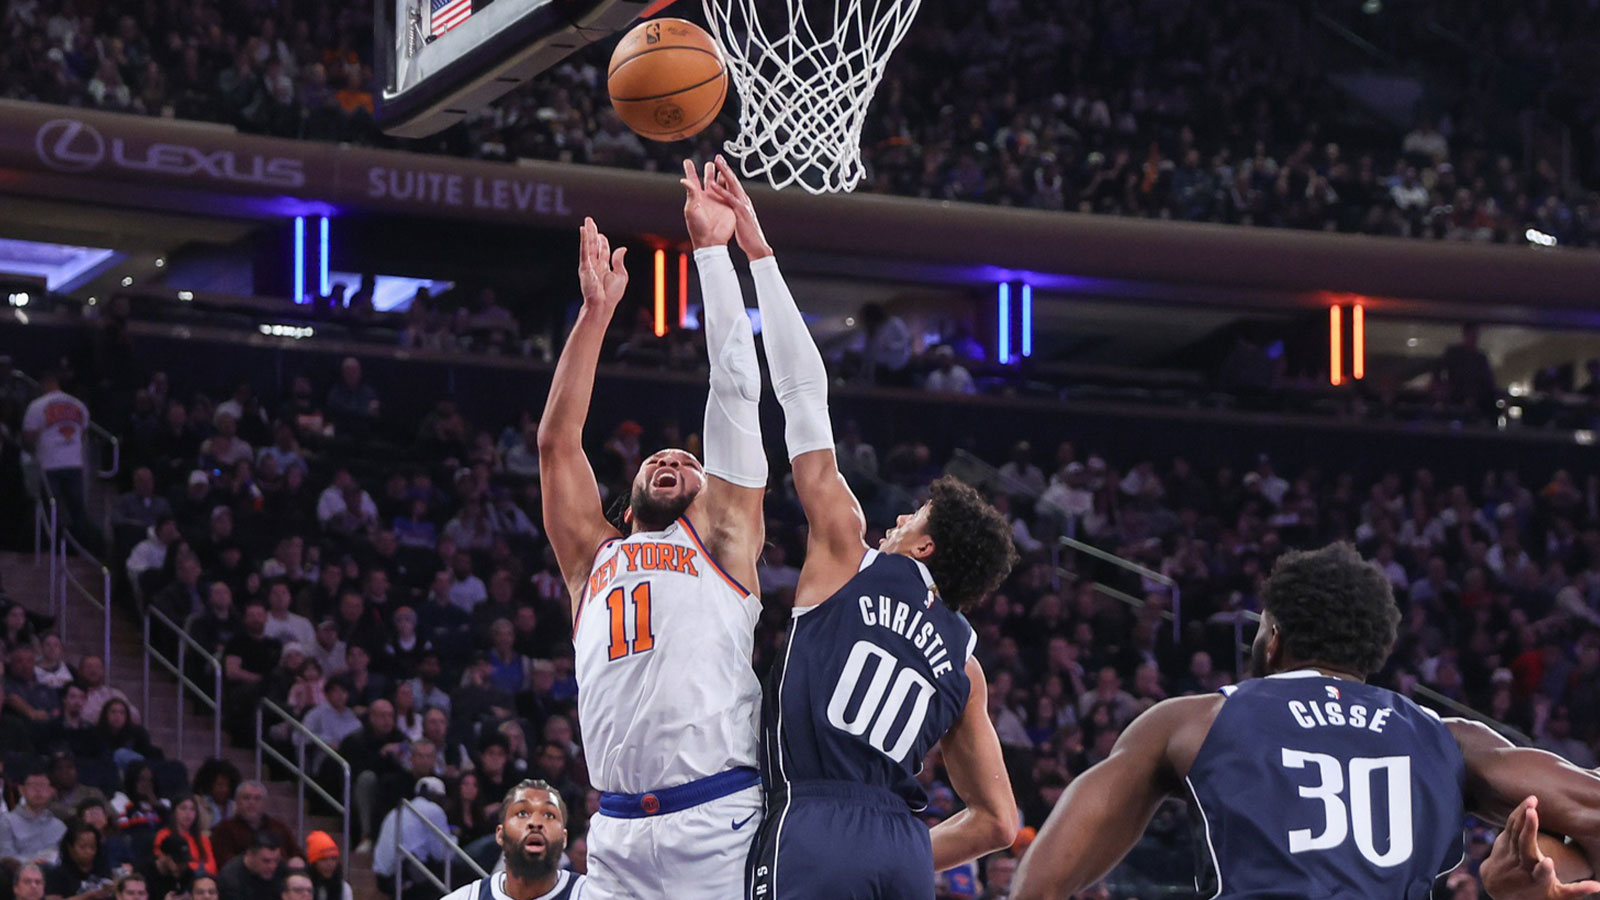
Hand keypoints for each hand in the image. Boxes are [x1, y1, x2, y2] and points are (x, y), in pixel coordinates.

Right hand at [578, 217, 627, 310]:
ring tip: (587, 222)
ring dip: (588, 233)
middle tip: (590, 221)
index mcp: (604, 268)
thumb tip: (622, 248)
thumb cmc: (611, 295)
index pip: (603, 251)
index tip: (601, 235)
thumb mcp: (621, 275)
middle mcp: (595, 265)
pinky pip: (584, 250)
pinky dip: (584, 240)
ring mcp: (589, 265)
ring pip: (589, 245)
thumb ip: (619, 261)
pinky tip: (583, 231)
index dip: (603, 242)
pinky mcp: (584, 266)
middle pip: (594, 245)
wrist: (603, 305)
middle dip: (593, 233)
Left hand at [680, 159, 735, 248]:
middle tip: (709, 161)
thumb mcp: (692, 208)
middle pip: (708, 179)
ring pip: (720, 183)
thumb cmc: (698, 227)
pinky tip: (730, 177)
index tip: (687, 161)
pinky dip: (729, 185)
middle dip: (709, 170)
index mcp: (697, 197)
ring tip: (721, 164)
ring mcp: (718, 201)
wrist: (711, 240)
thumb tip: (684, 180)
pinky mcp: (728, 206)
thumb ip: (690, 193)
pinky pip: (729, 192)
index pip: (693, 180)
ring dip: (720, 174)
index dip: (690, 170)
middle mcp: (707, 197)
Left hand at [702, 155, 772, 259]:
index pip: (733, 184)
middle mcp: (743, 199)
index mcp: (742, 201)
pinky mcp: (740, 212)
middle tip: (717, 157)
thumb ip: (737, 209)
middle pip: (732, 180)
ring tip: (716, 162)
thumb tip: (734, 205)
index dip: (727, 173)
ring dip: (724, 173)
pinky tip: (713, 185)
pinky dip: (721, 191)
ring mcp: (742, 204)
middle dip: (725, 168)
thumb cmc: (748, 234)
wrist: (756, 246)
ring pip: (732, 185)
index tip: (720, 164)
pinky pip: (729, 199)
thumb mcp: (741, 218)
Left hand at [1480, 796, 1599, 899]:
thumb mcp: (1555, 896)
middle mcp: (1521, 864)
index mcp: (1537, 879)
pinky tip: (1529, 800)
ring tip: (1533, 799)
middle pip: (1523, 846)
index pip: (1540, 874)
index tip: (1548, 862)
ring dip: (1523, 814)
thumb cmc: (1535, 891)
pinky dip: (1518, 812)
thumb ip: (1576, 890)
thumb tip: (1598, 886)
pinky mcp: (1503, 841)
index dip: (1544, 869)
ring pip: (1515, 830)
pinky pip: (1510, 824)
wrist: (1500, 886)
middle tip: (1532, 812)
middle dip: (1528, 829)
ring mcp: (1510, 852)